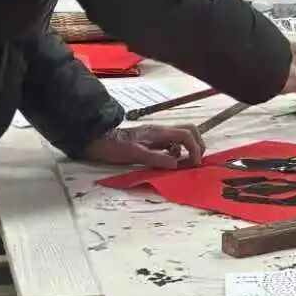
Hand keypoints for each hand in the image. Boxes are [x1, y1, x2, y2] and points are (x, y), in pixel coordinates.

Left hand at [84, 124, 204, 168]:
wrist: (97, 140)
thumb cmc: (114, 147)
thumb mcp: (134, 154)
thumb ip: (156, 158)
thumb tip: (177, 164)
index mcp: (159, 132)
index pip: (186, 134)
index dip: (195, 148)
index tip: (194, 164)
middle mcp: (160, 132)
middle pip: (189, 130)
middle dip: (197, 145)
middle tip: (194, 162)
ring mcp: (156, 136)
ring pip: (181, 138)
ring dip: (187, 150)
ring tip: (183, 165)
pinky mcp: (151, 142)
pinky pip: (171, 145)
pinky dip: (177, 153)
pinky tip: (168, 164)